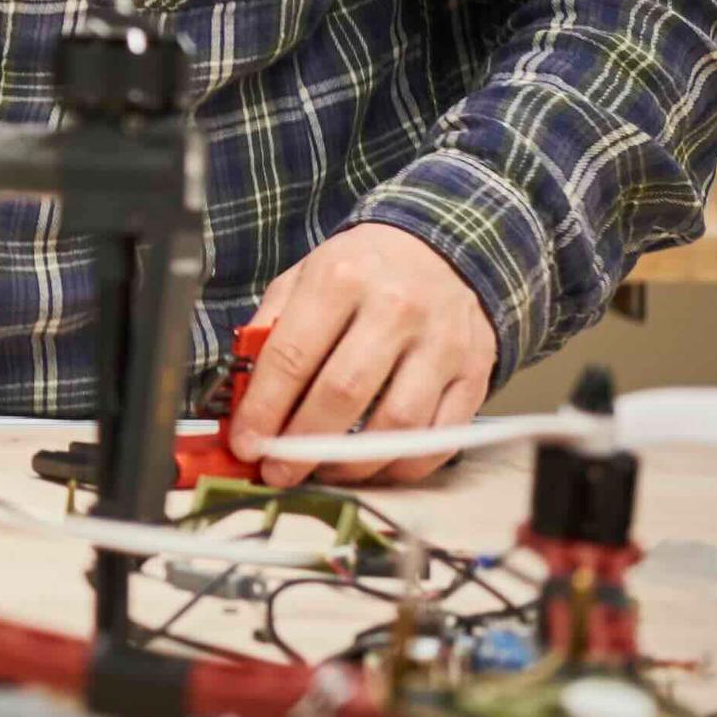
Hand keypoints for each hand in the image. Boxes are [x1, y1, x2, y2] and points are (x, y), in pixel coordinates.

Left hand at [228, 222, 497, 484]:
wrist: (439, 246)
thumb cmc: (360, 270)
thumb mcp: (303, 278)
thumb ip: (269, 330)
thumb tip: (243, 396)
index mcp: (340, 280)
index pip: (293, 356)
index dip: (265, 409)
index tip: (246, 444)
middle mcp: (395, 309)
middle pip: (344, 394)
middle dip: (303, 444)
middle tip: (279, 470)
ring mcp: (441, 342)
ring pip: (397, 424)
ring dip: (353, 463)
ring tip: (323, 470)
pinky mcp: (474, 371)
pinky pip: (440, 437)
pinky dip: (403, 465)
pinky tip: (373, 467)